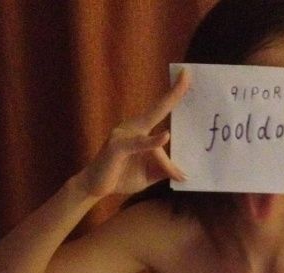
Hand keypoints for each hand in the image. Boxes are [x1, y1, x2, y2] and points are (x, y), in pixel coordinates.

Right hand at [77, 70, 189, 197]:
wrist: (95, 187)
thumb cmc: (122, 176)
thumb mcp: (149, 174)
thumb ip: (164, 169)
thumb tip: (184, 174)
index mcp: (141, 130)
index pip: (161, 110)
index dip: (173, 95)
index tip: (186, 76)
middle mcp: (133, 127)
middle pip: (157, 109)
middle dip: (173, 93)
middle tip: (187, 74)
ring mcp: (123, 135)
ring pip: (152, 140)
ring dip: (166, 162)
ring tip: (181, 176)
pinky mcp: (117, 147)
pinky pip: (137, 143)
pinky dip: (151, 142)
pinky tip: (164, 136)